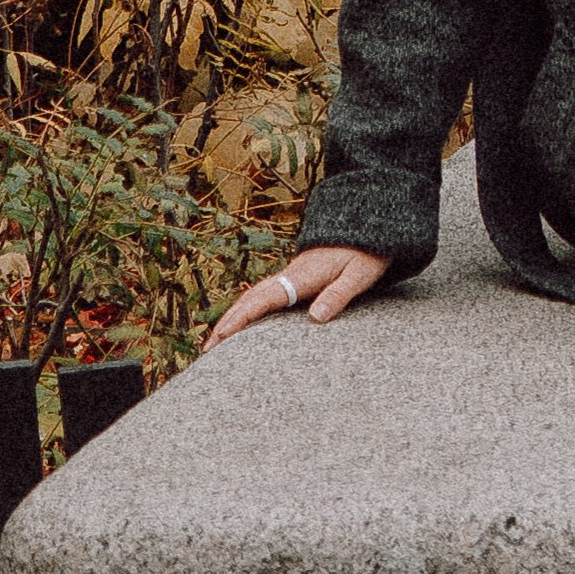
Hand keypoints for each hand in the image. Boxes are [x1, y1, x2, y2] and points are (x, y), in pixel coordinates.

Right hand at [203, 244, 390, 348]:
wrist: (367, 224)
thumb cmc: (366, 252)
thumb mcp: (359, 275)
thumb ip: (338, 295)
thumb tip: (315, 319)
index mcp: (302, 276)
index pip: (265, 298)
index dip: (242, 317)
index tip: (222, 335)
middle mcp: (290, 275)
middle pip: (250, 299)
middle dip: (227, 323)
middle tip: (207, 349)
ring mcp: (290, 276)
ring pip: (253, 297)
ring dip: (233, 317)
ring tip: (215, 341)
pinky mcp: (295, 279)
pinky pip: (264, 296)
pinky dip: (246, 310)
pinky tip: (242, 324)